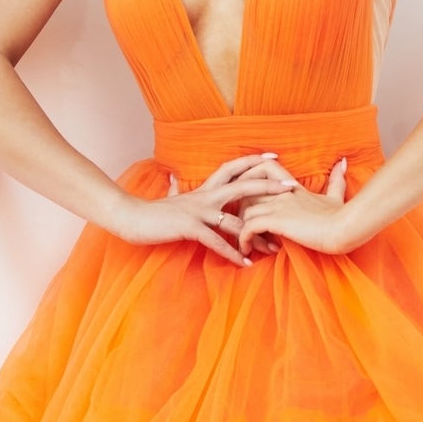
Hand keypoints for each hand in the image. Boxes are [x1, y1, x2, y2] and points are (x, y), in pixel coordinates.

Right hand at [112, 151, 300, 267]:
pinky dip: (232, 252)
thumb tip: (172, 178)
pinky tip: (245, 262)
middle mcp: (205, 196)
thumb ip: (175, 188)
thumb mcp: (169, 198)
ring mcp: (198, 211)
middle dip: (268, 187)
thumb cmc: (152, 212)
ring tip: (274, 246)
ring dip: (256, 234)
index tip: (274, 158)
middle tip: (291, 187)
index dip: (253, 162)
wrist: (131, 218)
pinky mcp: (190, 227)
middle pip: (243, 186)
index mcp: (204, 190)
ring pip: (235, 219)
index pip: (233, 169)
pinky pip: (216, 241)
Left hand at [236, 156, 348, 257]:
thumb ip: (336, 181)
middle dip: (240, 209)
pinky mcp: (278, 221)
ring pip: (245, 212)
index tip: (246, 195)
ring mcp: (279, 206)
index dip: (250, 176)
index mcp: (292, 187)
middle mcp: (281, 193)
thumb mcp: (337, 196)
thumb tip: (342, 163)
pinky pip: (249, 227)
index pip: (264, 168)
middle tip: (245, 228)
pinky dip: (244, 239)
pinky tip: (249, 250)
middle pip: (246, 191)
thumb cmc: (341, 217)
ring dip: (243, 231)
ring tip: (250, 245)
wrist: (344, 228)